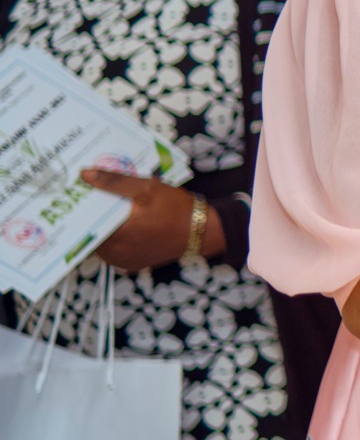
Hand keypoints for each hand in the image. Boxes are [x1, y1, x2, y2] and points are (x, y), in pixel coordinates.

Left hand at [80, 169, 220, 270]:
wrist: (202, 231)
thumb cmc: (176, 209)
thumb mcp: (146, 187)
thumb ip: (114, 181)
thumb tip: (85, 174)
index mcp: (116, 235)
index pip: (82, 222)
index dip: (78, 208)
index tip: (76, 196)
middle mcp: (115, 253)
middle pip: (90, 232)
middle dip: (90, 216)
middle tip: (93, 199)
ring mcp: (122, 261)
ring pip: (100, 242)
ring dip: (102, 227)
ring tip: (110, 210)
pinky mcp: (131, 264)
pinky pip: (113, 250)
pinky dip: (114, 238)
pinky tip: (124, 224)